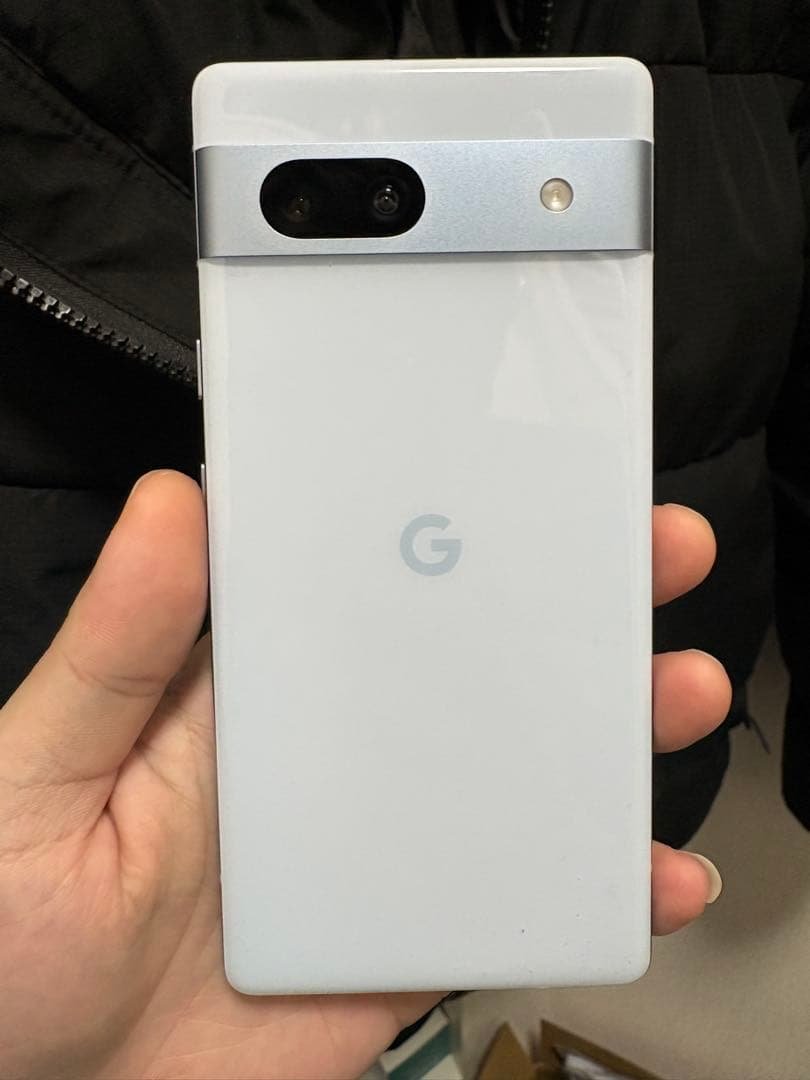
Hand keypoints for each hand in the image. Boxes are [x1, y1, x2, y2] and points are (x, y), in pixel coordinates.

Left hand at [0, 473, 729, 1079]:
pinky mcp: (405, 936)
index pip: (367, 578)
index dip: (452, 518)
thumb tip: (171, 504)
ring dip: (603, 731)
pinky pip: (513, 898)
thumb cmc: (11, 920)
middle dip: (568, 605)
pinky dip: (590, 888)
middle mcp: (332, 751)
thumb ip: (114, 649)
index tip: (532, 474)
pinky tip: (648, 876)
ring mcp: (379, 845)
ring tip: (675, 692)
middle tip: (654, 553)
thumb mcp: (41, 768)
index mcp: (254, 688)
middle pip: (467, 660)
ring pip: (512, 769)